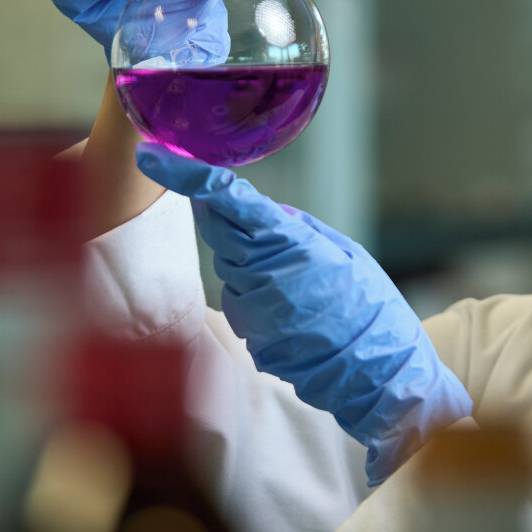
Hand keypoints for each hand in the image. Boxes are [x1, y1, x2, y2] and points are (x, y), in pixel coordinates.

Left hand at [134, 143, 472, 485]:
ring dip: (250, 261)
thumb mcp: (346, 251)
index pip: (225, 200)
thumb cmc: (372, 308)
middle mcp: (262, 275)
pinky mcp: (248, 337)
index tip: (151, 156)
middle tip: (254, 218)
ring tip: (301, 281)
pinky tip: (297, 309)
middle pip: (217, 228)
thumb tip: (262, 213)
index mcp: (290, 244)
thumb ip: (298, 227)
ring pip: (230, 266)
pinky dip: (260, 295)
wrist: (379, 375)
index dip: (185, 175)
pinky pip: (242, 301)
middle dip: (222, 214)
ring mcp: (252, 310)